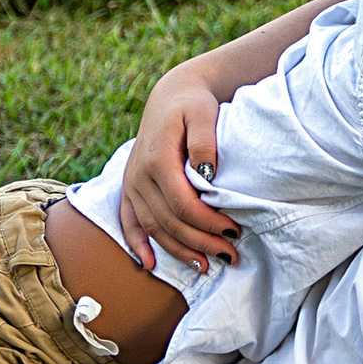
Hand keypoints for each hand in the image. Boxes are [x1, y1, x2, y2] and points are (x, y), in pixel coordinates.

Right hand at [120, 66, 241, 272]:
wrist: (171, 96)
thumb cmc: (193, 104)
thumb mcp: (203, 114)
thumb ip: (205, 143)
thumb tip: (208, 176)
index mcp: (157, 160)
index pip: (182, 204)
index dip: (207, 223)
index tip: (234, 232)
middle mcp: (139, 176)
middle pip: (169, 221)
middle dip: (200, 243)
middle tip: (230, 256)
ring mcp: (132, 184)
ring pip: (152, 227)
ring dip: (176, 251)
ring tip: (205, 267)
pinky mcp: (129, 188)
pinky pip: (128, 222)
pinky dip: (138, 244)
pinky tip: (150, 265)